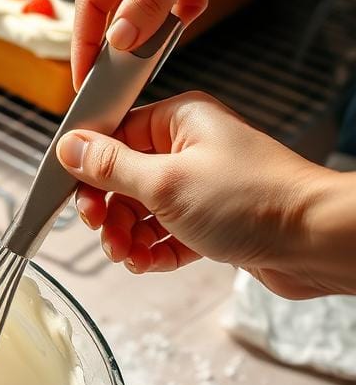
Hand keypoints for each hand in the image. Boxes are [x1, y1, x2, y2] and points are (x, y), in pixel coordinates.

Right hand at [55, 92, 340, 299]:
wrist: (314, 241)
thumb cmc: (253, 200)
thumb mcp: (164, 182)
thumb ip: (110, 166)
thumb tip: (69, 147)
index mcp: (178, 121)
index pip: (113, 136)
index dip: (89, 169)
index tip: (75, 196)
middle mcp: (188, 149)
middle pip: (122, 179)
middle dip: (109, 212)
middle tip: (104, 233)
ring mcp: (199, 186)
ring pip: (140, 212)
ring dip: (127, 237)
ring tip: (128, 255)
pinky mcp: (210, 221)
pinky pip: (164, 235)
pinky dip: (152, 251)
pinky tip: (147, 262)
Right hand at [71, 0, 307, 87]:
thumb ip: (149, 3)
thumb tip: (117, 42)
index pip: (90, 2)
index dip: (84, 44)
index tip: (85, 81)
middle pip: (112, 12)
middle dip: (114, 47)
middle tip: (114, 83)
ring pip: (140, 15)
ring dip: (146, 37)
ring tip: (149, 59)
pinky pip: (166, 12)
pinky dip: (174, 24)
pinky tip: (191, 16)